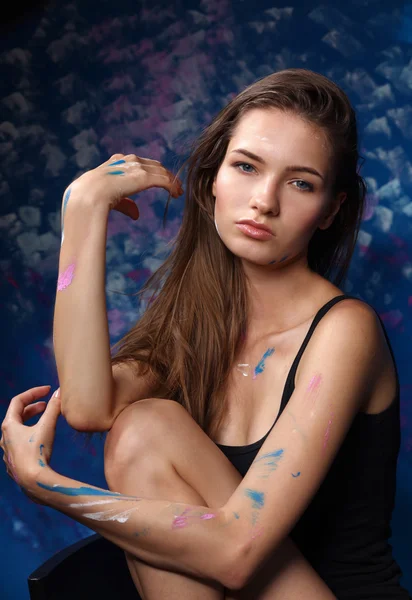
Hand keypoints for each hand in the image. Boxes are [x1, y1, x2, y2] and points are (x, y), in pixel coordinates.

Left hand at [0, 385, 60, 495]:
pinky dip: (30, 435)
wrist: (32, 482)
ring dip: (31, 421)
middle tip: (47, 405)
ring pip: (18, 430)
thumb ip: (53, 408)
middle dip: (33, 407)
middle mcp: (4, 437)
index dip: (34, 392)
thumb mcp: (47, 426)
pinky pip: (20, 442)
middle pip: (17, 415)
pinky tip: (40, 440)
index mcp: (9, 425)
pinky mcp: (14, 461)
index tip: (47, 390)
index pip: (18, 401)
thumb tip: (59, 392)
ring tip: (45, 420)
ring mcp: (8, 450)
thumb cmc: (37, 452)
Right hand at [62, 153, 183, 221]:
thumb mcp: (109, 199)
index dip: (151, 172)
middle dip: (165, 175)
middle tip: (175, 186)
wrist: (87, 197)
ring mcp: (135, 167)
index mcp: (115, 163)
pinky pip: (163, 180)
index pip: (139, 163)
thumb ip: (125, 204)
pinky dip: (172, 186)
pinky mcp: (143, 176)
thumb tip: (137, 215)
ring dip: (172, 181)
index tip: (160, 181)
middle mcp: (127, 161)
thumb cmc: (90, 199)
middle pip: (153, 165)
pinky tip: (176, 194)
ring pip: (161, 171)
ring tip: (179, 191)